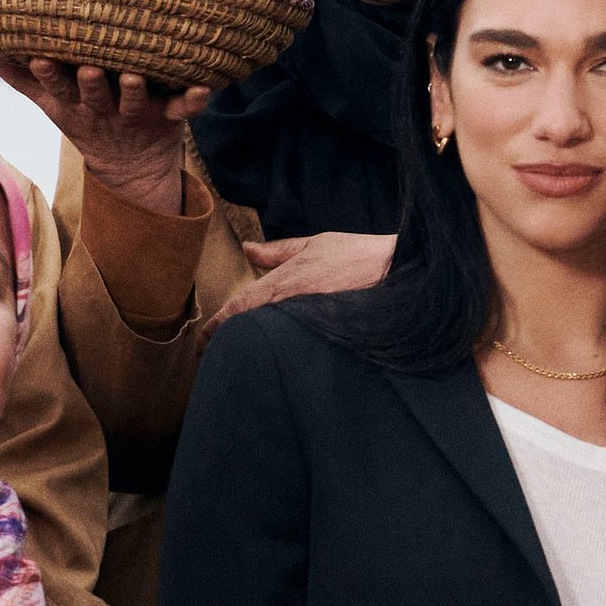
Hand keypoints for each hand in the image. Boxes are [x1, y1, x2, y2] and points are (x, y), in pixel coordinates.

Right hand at [0, 57, 210, 215]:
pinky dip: (194, 101)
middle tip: (87, 68)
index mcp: (77, 107)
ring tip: (132, 75)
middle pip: (96, 98)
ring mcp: (138, 115)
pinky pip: (183, 109)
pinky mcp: (169, 117)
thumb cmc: (89, 120)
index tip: (39, 58)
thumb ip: (21, 79)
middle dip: (90, 85)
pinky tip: (205, 88)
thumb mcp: (53, 105)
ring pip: (135, 103)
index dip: (49, 76)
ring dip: (134, 91)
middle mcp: (106, 111)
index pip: (58, 90)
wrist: (132, 168)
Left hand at [199, 232, 397, 348]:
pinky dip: (281, 355)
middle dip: (231, 344)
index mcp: (284, 282)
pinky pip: (294, 350)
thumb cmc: (359, 256)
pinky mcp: (325, 340)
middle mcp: (291, 306)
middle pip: (248, 331)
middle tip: (216, 357)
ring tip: (240, 362)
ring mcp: (307, 326)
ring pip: (269, 343)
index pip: (239, 308)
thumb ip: (278, 250)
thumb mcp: (315, 244)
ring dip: (254, 351)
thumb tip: (249, 249)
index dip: (216, 327)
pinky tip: (277, 362)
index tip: (203, 342)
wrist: (402, 274)